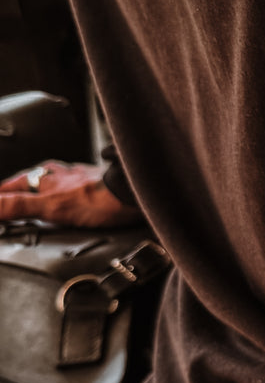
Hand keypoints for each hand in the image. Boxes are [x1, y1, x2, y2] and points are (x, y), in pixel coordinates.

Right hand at [0, 161, 139, 227]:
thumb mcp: (51, 207)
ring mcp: (79, 178)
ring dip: (43, 188)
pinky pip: (74, 187)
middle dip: (20, 189)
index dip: (2, 195)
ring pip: (53, 181)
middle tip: (9, 198)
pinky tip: (71, 200)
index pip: (12, 185)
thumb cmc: (99, 200)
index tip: (0, 202)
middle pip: (32, 180)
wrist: (134, 195)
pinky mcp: (97, 185)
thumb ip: (19, 206)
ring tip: (36, 196)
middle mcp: (61, 174)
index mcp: (45, 177)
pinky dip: (66, 193)